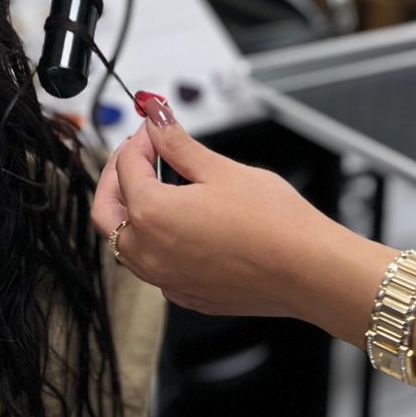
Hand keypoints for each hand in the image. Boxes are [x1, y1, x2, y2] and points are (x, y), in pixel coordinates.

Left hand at [91, 104, 338, 317]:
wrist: (308, 271)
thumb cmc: (274, 223)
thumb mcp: (220, 169)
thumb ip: (178, 144)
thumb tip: (156, 121)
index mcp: (152, 215)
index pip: (125, 167)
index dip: (139, 140)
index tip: (155, 129)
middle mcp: (149, 253)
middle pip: (107, 211)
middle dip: (115, 177)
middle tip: (139, 155)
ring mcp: (166, 279)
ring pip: (125, 244)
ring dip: (131, 212)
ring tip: (156, 186)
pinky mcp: (186, 295)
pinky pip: (153, 267)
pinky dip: (154, 242)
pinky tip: (179, 225)